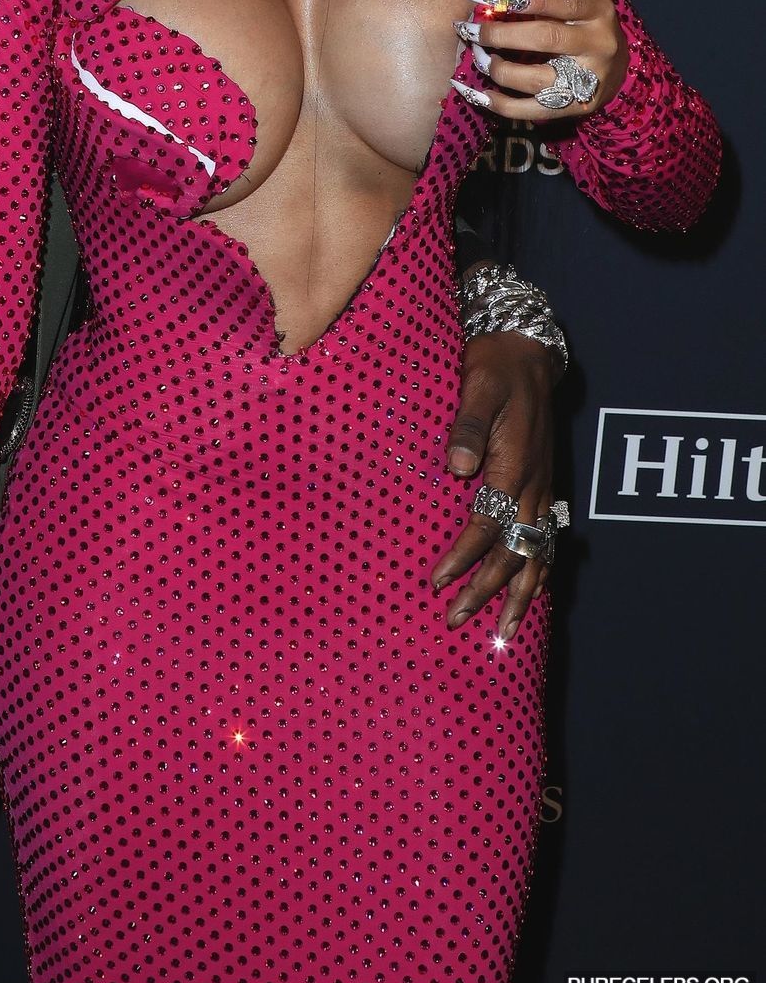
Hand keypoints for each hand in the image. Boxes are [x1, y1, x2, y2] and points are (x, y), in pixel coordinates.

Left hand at [430, 326, 556, 640]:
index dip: (463, 556)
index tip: (437, 580)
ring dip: (520, 594)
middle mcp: (533, 484)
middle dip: (487, 589)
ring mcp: (541, 488)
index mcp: (514, 465)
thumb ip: (469, 425)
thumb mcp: (479, 386)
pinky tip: (529, 593)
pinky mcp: (542, 486)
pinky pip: (544, 540)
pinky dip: (538, 572)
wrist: (527, 351)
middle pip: (514, 551)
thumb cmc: (496, 367)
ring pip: (536, 554)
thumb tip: (458, 466)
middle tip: (457, 619)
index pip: (487, 525)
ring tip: (504, 631)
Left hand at [452, 0, 627, 120]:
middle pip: (546, 39)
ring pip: (536, 79)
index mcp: (597, 12)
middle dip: (502, 34)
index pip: (563, 2)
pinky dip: (503, 105)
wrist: (617, 70)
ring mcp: (588, 80)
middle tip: (473, 31)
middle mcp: (597, 45)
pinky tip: (481, 94)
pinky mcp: (576, 108)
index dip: (527, 0)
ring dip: (499, 70)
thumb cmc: (584, 25)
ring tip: (480, 59)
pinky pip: (533, 111)